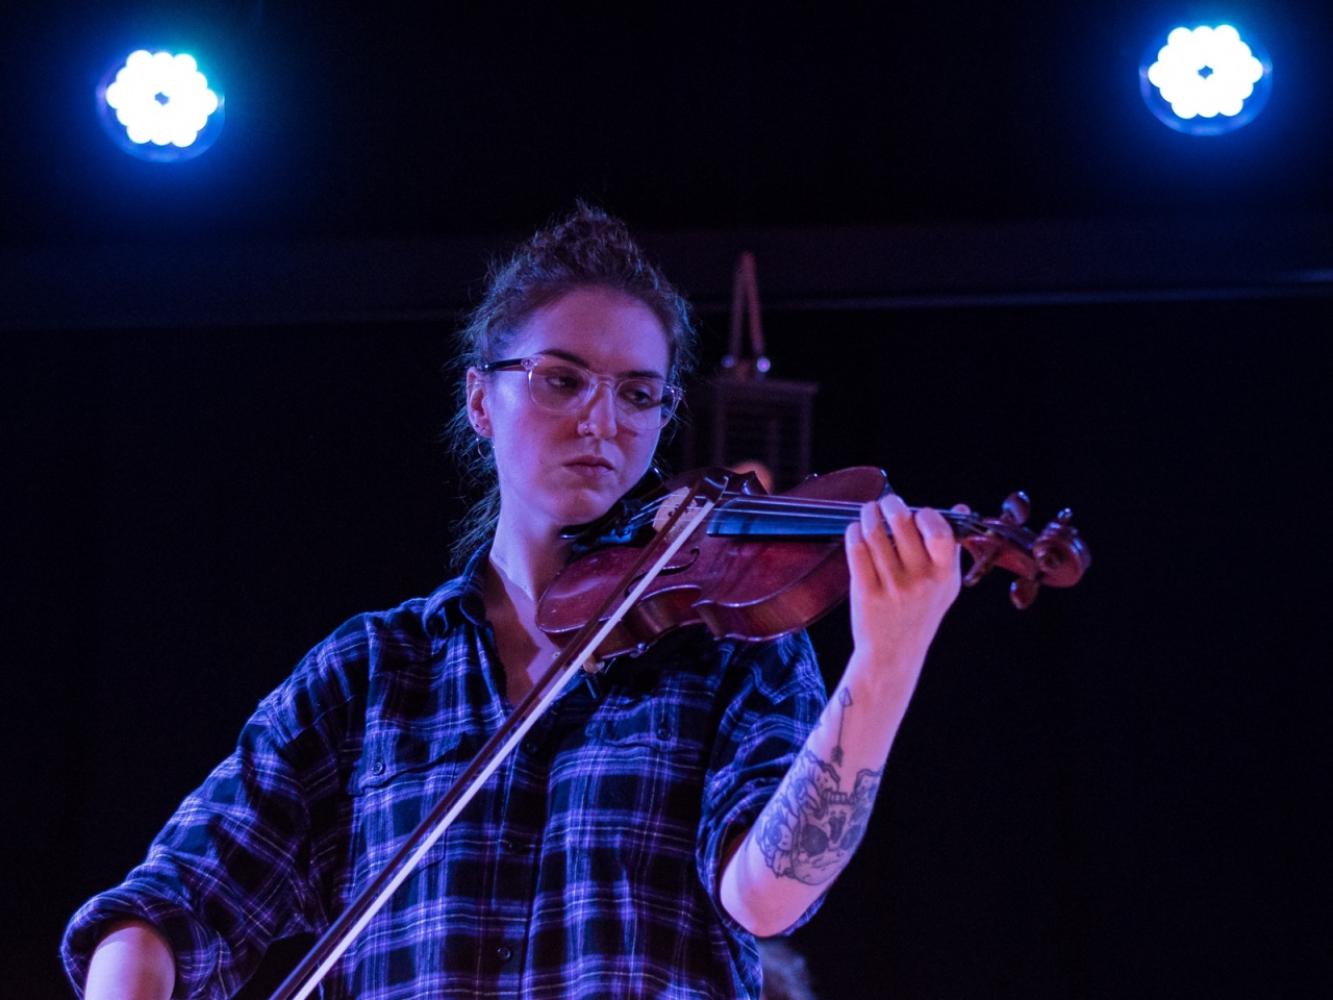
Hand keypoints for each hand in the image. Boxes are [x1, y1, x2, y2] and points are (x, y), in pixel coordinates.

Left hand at [844, 494, 965, 689]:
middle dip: (890, 504)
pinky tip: (856, 531)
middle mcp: (920, 580)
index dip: (926, 514)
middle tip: (886, 503)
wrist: (894, 652)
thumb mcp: (946, 585)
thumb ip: (952, 547)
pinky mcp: (866, 592)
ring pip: (874, 533)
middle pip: (901, 523)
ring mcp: (892, 587)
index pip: (939, 531)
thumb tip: (959, 507)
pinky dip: (854, 533)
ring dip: (869, 515)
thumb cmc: (921, 613)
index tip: (917, 513)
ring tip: (869, 512)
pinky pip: (857, 550)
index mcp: (944, 575)